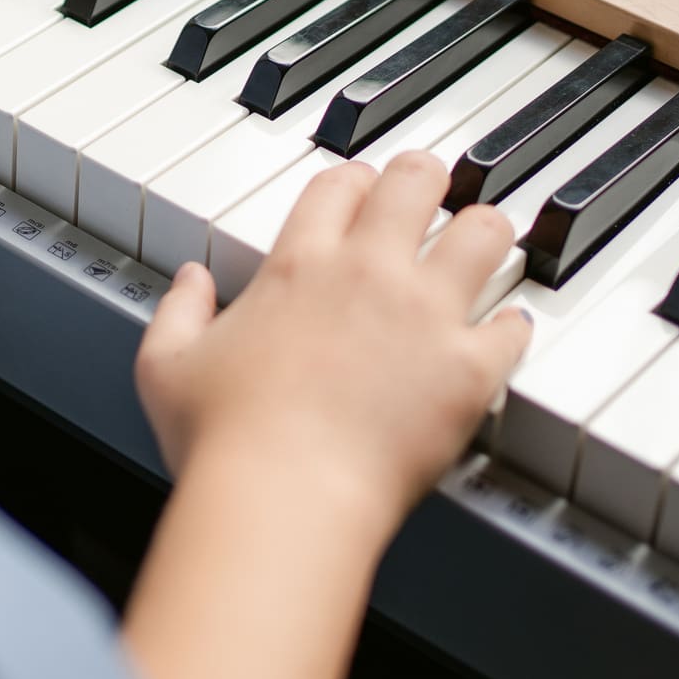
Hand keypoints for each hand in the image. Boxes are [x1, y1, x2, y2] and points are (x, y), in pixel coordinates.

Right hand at [132, 152, 532, 536]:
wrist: (283, 498)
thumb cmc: (223, 442)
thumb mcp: (166, 366)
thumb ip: (177, 311)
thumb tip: (189, 280)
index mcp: (300, 264)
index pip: (340, 184)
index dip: (354, 181)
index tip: (361, 192)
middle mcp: (370, 273)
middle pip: (418, 181)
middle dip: (428, 180)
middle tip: (433, 193)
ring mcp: (427, 316)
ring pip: (484, 232)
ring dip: (485, 233)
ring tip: (485, 242)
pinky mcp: (469, 370)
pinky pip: (513, 326)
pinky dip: (512, 327)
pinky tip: (506, 331)